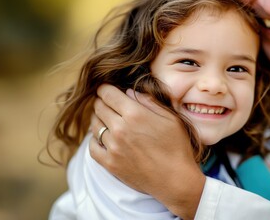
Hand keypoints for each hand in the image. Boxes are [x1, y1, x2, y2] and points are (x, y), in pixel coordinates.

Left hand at [90, 84, 205, 218]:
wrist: (176, 180)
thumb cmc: (177, 147)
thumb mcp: (170, 119)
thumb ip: (149, 102)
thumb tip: (129, 92)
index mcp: (135, 114)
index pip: (108, 94)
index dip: (105, 88)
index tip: (105, 88)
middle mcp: (120, 129)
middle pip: (99, 108)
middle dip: (101, 101)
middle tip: (106, 102)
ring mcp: (113, 147)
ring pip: (94, 125)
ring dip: (98, 119)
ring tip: (105, 119)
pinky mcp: (110, 164)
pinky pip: (92, 147)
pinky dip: (94, 139)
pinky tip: (102, 137)